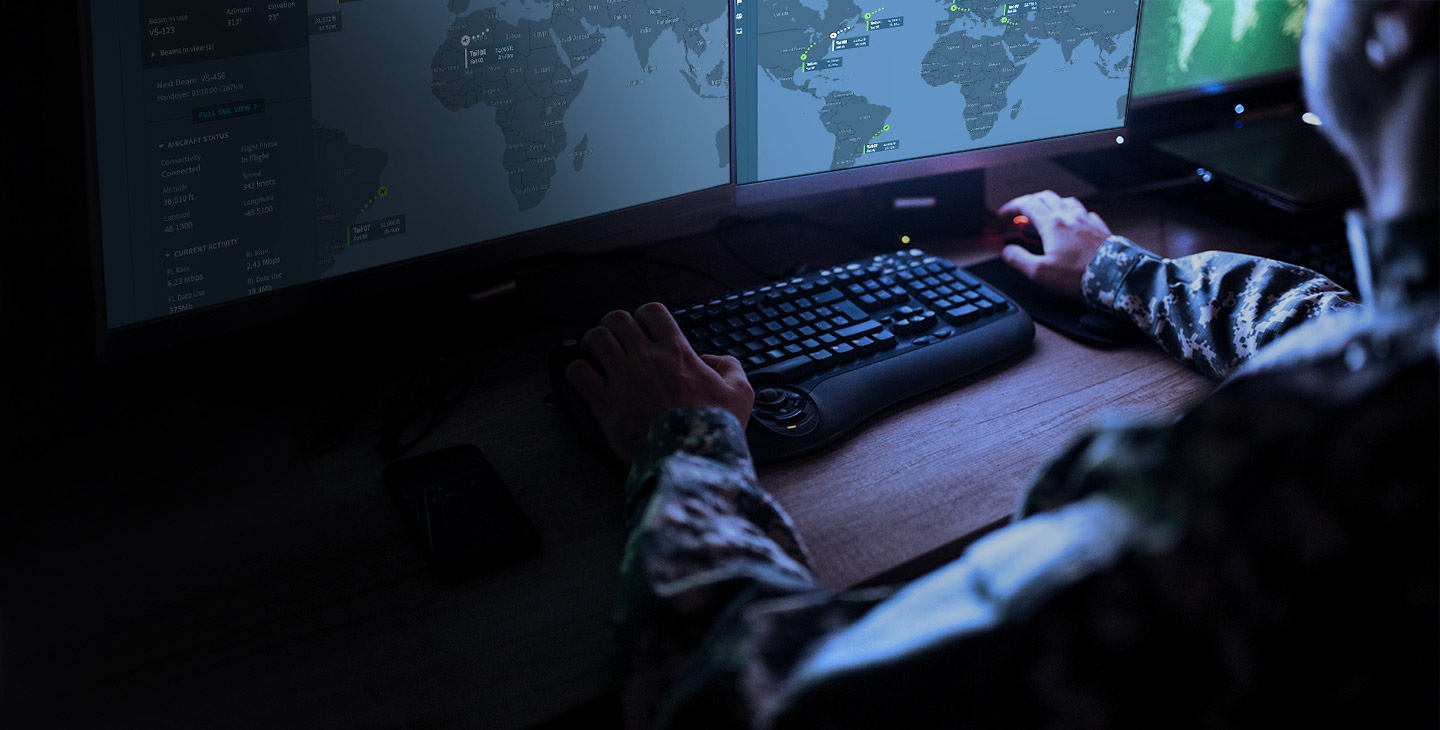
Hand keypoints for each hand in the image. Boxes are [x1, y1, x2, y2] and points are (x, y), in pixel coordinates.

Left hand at [565, 302, 754, 464]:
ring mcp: (623, 378)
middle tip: (615, 341)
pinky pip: (577, 372)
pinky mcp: (605, 403)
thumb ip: (730, 367)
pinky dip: (576, 371)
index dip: (643, 317)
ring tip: (594, 355)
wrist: (692, 460)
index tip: (643, 330)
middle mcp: (646, 358)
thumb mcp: (740, 394)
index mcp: (676, 353)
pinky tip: (584, 379)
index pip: (652, 312)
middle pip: (617, 319)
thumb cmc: (714, 429)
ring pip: (595, 338)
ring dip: (591, 343)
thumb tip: (713, 358)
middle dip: (613, 326)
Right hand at [997, 190, 1113, 300]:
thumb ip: (1019, 259)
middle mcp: (1070, 217)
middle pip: (1045, 197)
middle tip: (1021, 213)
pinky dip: (1074, 214)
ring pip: (1066, 201)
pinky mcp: (1100, 229)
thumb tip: (1007, 251)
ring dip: (1052, 204)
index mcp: (1052, 224)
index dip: (1012, 207)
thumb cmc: (1079, 275)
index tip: (1004, 215)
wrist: (1115, 277)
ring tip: (1046, 213)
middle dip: (1029, 201)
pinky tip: (1074, 223)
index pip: (1027, 205)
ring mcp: (1087, 221)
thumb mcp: (1040, 272)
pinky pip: (1085, 213)